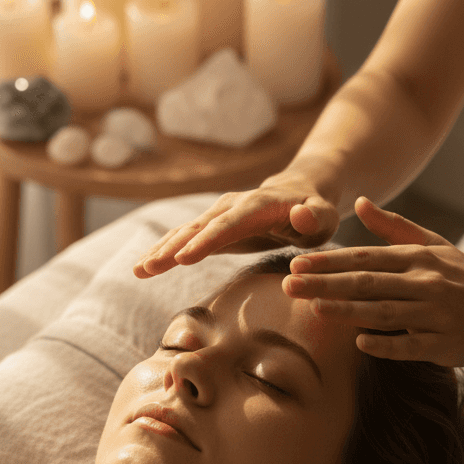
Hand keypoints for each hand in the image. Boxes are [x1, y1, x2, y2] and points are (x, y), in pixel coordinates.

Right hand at [133, 181, 339, 278]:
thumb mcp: (324, 216)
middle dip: (172, 248)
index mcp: (257, 205)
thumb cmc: (315, 211)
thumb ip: (315, 217)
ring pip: (183, 233)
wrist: (299, 192)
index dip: (206, 240)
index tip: (184, 257)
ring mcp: (216, 215)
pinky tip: (142, 269)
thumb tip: (302, 214)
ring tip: (138, 271)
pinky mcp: (209, 227)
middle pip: (197, 228)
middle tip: (149, 267)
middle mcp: (230, 206)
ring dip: (160, 250)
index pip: (229, 224)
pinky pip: (182, 238)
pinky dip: (162, 252)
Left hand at [283, 197, 463, 366]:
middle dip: (324, 283)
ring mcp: (436, 315)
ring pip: (384, 311)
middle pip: (367, 283)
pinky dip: (387, 343)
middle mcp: (425, 283)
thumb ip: (395, 228)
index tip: (297, 262)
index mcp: (419, 259)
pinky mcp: (447, 344)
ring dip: (347, 310)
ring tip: (314, 307)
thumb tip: (362, 201)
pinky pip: (411, 345)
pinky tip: (360, 342)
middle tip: (288, 284)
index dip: (329, 261)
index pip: (365, 258)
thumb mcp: (437, 246)